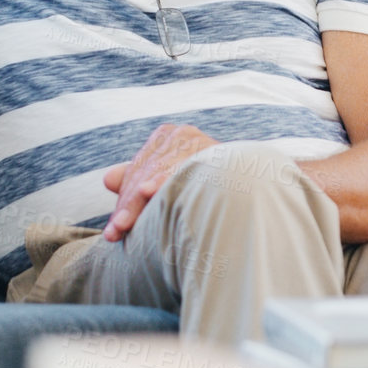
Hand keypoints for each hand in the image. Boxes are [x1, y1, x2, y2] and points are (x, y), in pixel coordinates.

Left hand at [100, 124, 219, 240]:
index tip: (113, 232)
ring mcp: (196, 140)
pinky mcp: (212, 149)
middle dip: (128, 208)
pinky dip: (166, 180)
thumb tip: (108, 180)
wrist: (258, 185)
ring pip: (158, 174)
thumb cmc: (210, 186)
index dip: (124, 202)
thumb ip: (140, 179)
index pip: (137, 172)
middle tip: (115, 234)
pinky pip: (184, 169)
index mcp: (167, 137)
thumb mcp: (170, 180)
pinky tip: (150, 190)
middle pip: (145, 174)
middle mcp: (181, 134)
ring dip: (139, 202)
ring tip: (123, 223)